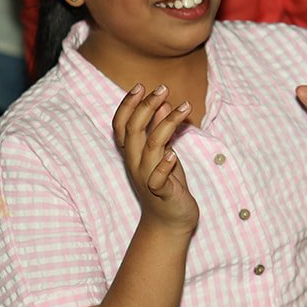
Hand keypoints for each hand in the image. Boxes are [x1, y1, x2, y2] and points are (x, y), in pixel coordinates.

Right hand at [111, 83, 197, 234]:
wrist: (170, 221)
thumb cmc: (167, 183)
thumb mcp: (163, 152)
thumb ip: (160, 128)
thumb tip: (162, 102)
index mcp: (133, 153)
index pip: (121, 125)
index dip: (127, 105)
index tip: (140, 86)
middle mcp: (135, 164)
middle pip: (133, 131)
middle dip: (146, 107)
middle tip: (163, 88)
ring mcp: (147, 178)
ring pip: (150, 147)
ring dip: (166, 125)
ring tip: (184, 106)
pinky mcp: (161, 193)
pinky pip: (157, 179)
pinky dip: (164, 166)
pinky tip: (173, 154)